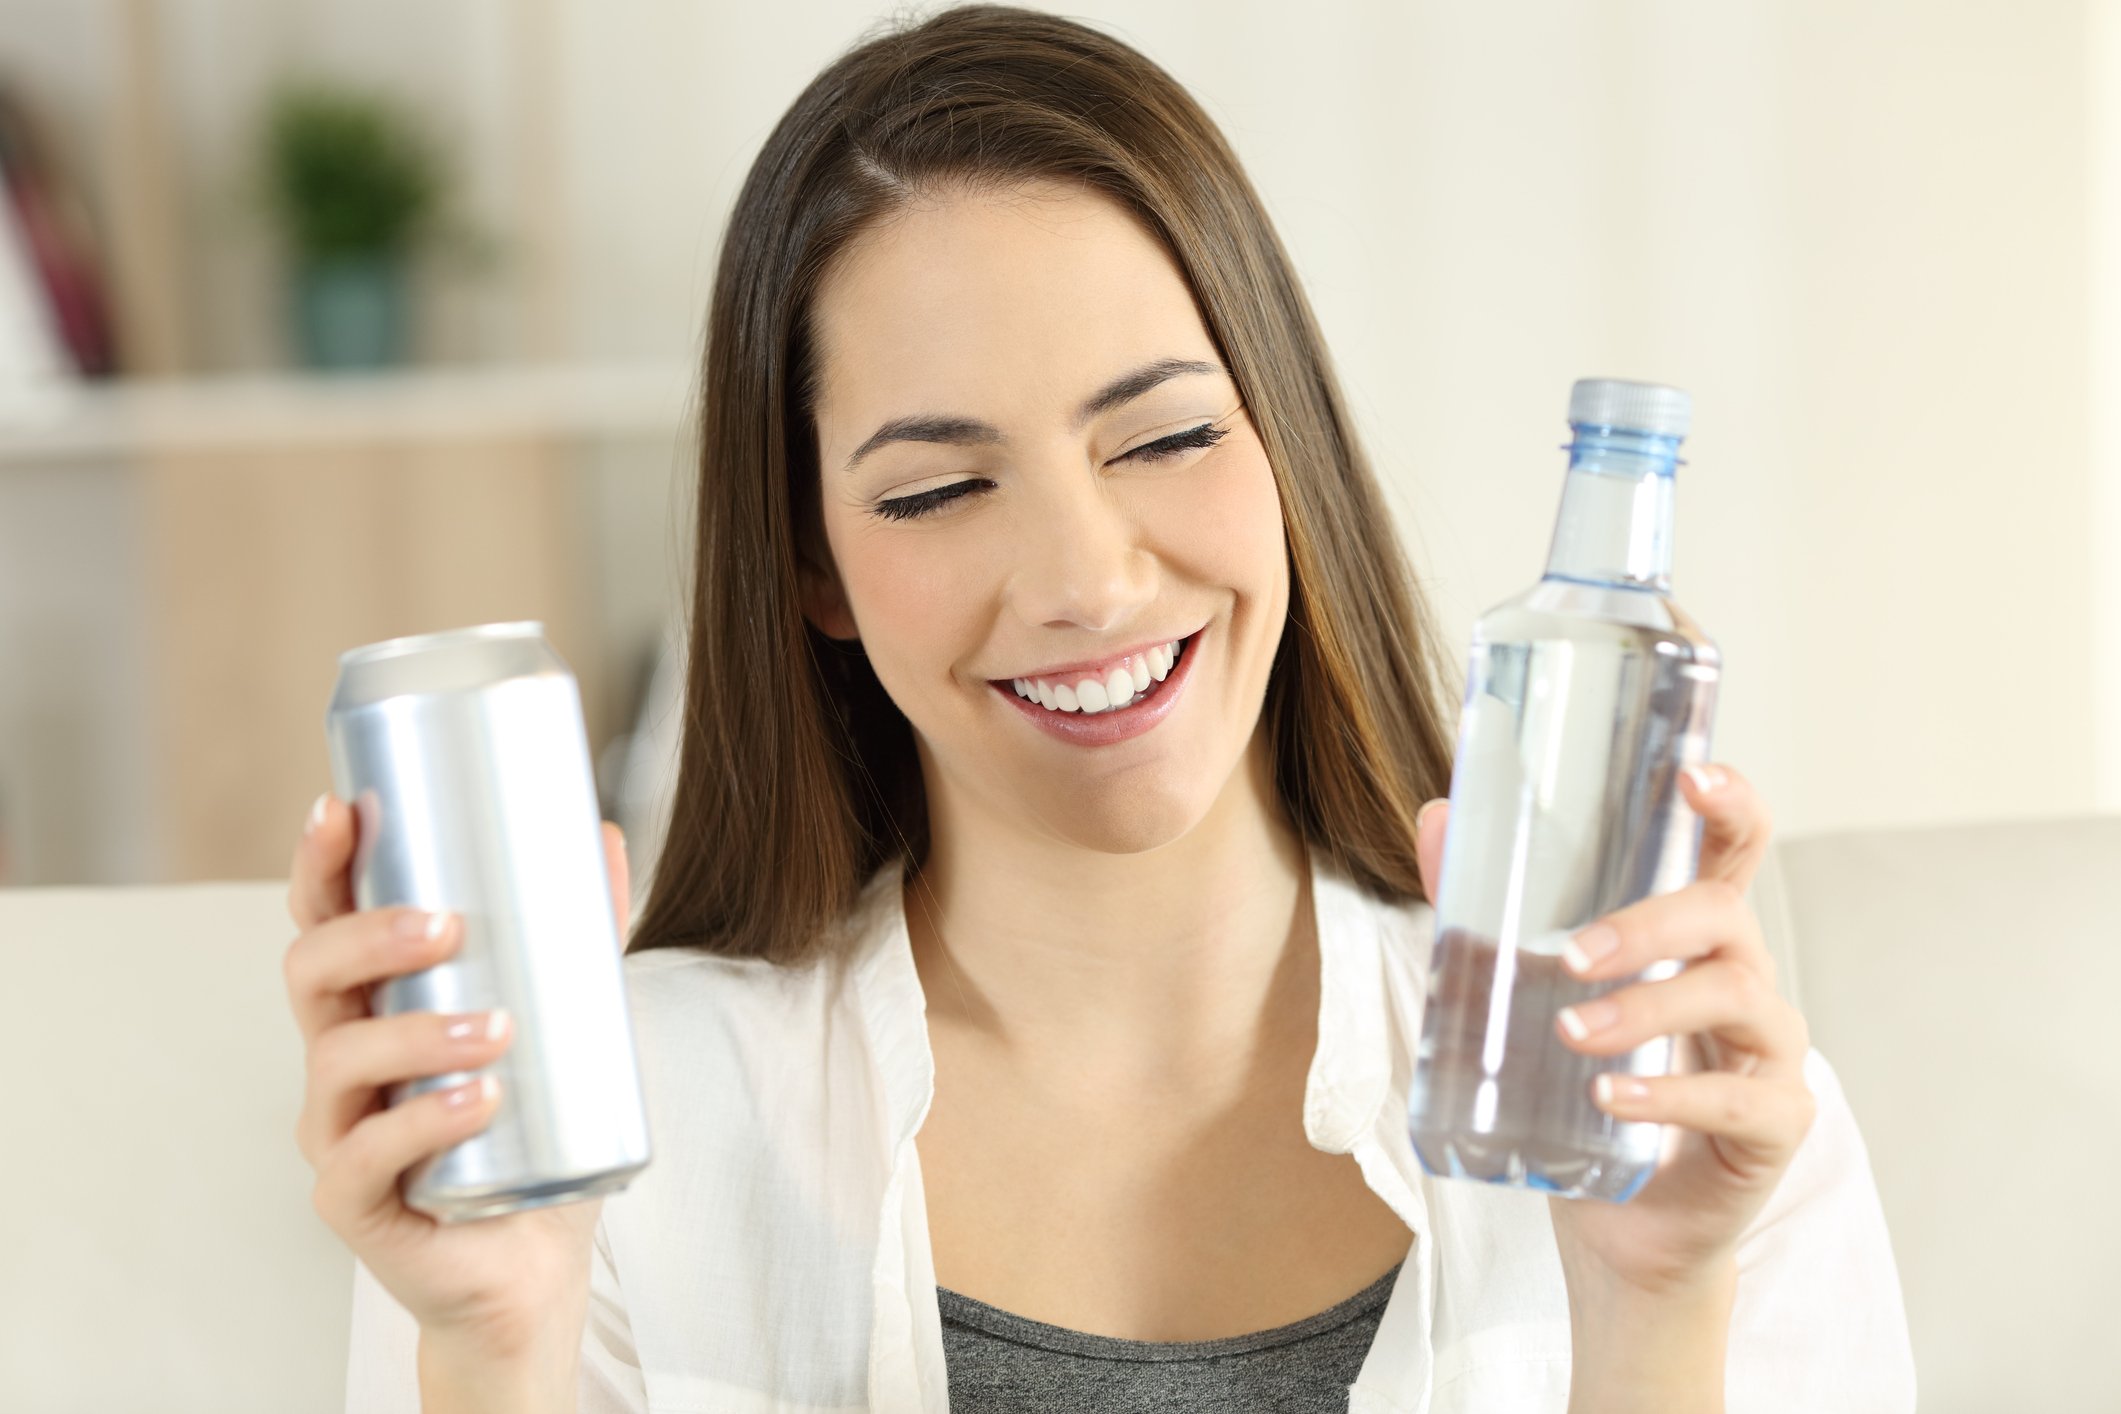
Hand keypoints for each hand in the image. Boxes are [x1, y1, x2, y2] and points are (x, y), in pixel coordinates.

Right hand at [282, 791, 632, 1360]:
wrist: (533, 1264)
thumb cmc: (533, 1134)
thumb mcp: (567, 1023)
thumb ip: (579, 934)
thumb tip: (604, 833)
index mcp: (373, 1006)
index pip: (325, 922)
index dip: (320, 865)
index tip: (343, 810)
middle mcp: (339, 1062)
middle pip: (311, 976)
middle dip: (368, 938)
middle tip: (446, 925)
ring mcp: (338, 1132)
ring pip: (339, 1061)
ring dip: (415, 1034)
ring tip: (497, 1029)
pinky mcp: (352, 1202)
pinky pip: (364, 1155)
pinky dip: (420, 1123)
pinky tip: (477, 1102)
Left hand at [1413, 763, 1815, 1299]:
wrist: (1617, 1224)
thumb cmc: (1579, 1089)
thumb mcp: (1522, 992)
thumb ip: (1482, 910)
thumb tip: (1436, 816)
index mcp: (1695, 932)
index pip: (1732, 847)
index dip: (1729, 802)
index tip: (1692, 776)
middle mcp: (1743, 977)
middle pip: (1725, 915)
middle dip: (1649, 924)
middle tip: (1571, 956)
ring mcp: (1769, 1051)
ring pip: (1734, 998)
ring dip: (1646, 1008)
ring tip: (1571, 1034)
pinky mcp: (1774, 1124)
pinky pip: (1736, 1098)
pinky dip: (1669, 1094)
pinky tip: (1611, 1097)